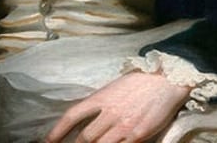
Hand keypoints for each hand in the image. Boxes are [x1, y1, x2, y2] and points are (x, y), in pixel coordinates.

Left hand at [46, 72, 191, 142]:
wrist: (168, 80)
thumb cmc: (142, 81)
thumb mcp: (115, 87)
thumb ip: (101, 102)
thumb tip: (87, 117)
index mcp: (102, 97)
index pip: (72, 116)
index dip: (56, 132)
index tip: (48, 142)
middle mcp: (110, 112)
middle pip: (84, 137)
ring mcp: (124, 125)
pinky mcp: (138, 134)